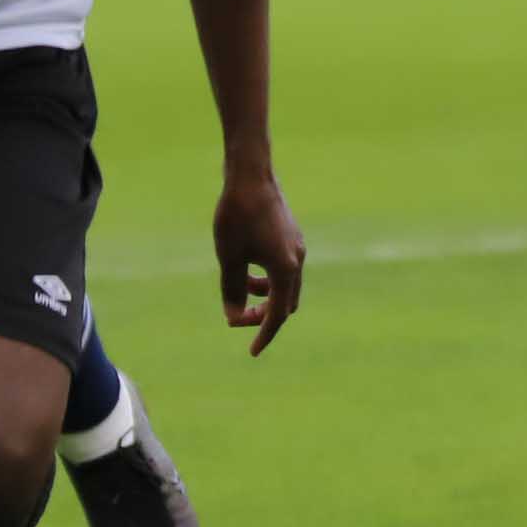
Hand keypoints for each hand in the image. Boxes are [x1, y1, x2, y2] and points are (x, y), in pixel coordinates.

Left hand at [213, 165, 303, 355]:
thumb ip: (232, 291)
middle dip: (265, 316)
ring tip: (241, 289)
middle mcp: (297, 261)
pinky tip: (249, 269)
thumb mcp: (229, 259)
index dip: (264, 335)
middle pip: (286, 304)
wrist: (250, 175)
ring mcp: (298, 248)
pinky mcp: (292, 237)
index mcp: (285, 270)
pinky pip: (285, 269)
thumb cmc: (236, 216)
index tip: (251, 352)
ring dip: (266, 296)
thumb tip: (234, 318)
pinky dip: (269, 278)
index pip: (277, 315)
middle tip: (239, 317)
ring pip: (286, 286)